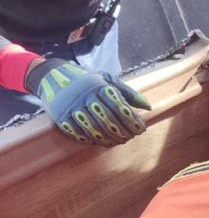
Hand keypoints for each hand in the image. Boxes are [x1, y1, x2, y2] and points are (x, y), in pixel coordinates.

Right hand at [26, 59, 150, 146]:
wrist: (51, 76)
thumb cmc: (86, 80)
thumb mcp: (107, 79)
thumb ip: (128, 93)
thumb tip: (148, 107)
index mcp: (98, 87)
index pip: (120, 108)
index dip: (132, 120)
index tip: (141, 128)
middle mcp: (85, 97)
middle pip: (108, 120)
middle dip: (123, 132)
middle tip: (131, 136)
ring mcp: (71, 109)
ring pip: (94, 130)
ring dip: (110, 139)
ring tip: (120, 141)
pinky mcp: (60, 118)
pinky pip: (79, 134)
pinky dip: (93, 140)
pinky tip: (103, 141)